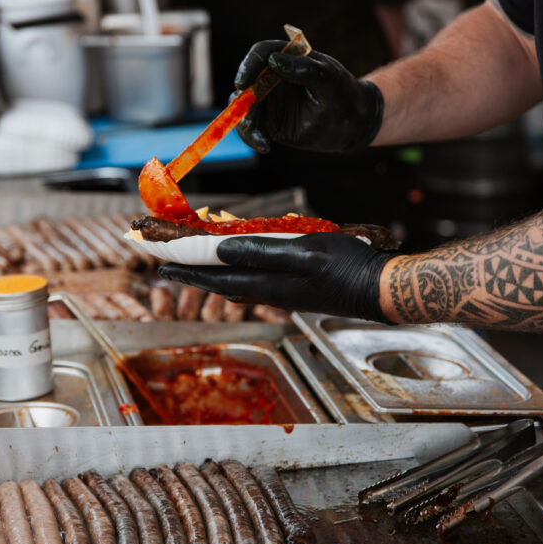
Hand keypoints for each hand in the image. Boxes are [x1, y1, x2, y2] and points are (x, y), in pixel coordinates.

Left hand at [158, 233, 396, 320]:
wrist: (382, 290)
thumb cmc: (348, 268)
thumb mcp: (305, 252)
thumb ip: (262, 252)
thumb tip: (221, 250)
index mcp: (269, 283)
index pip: (216, 278)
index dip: (186, 270)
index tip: (161, 263)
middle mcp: (272, 292)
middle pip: (221, 283)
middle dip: (192, 273)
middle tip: (168, 264)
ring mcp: (284, 293)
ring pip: (237, 284)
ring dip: (212, 274)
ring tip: (195, 264)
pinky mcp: (297, 290)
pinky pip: (256, 282)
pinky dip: (238, 273)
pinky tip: (240, 269)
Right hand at [233, 41, 383, 153]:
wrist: (353, 124)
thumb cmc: (344, 95)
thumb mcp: (330, 80)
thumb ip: (305, 69)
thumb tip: (273, 61)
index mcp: (289, 58)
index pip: (262, 53)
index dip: (249, 65)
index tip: (243, 83)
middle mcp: (275, 77)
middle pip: (247, 82)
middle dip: (243, 102)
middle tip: (249, 120)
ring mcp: (270, 100)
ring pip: (243, 107)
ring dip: (245, 123)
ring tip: (261, 139)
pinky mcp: (270, 122)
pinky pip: (251, 127)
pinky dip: (251, 137)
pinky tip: (265, 146)